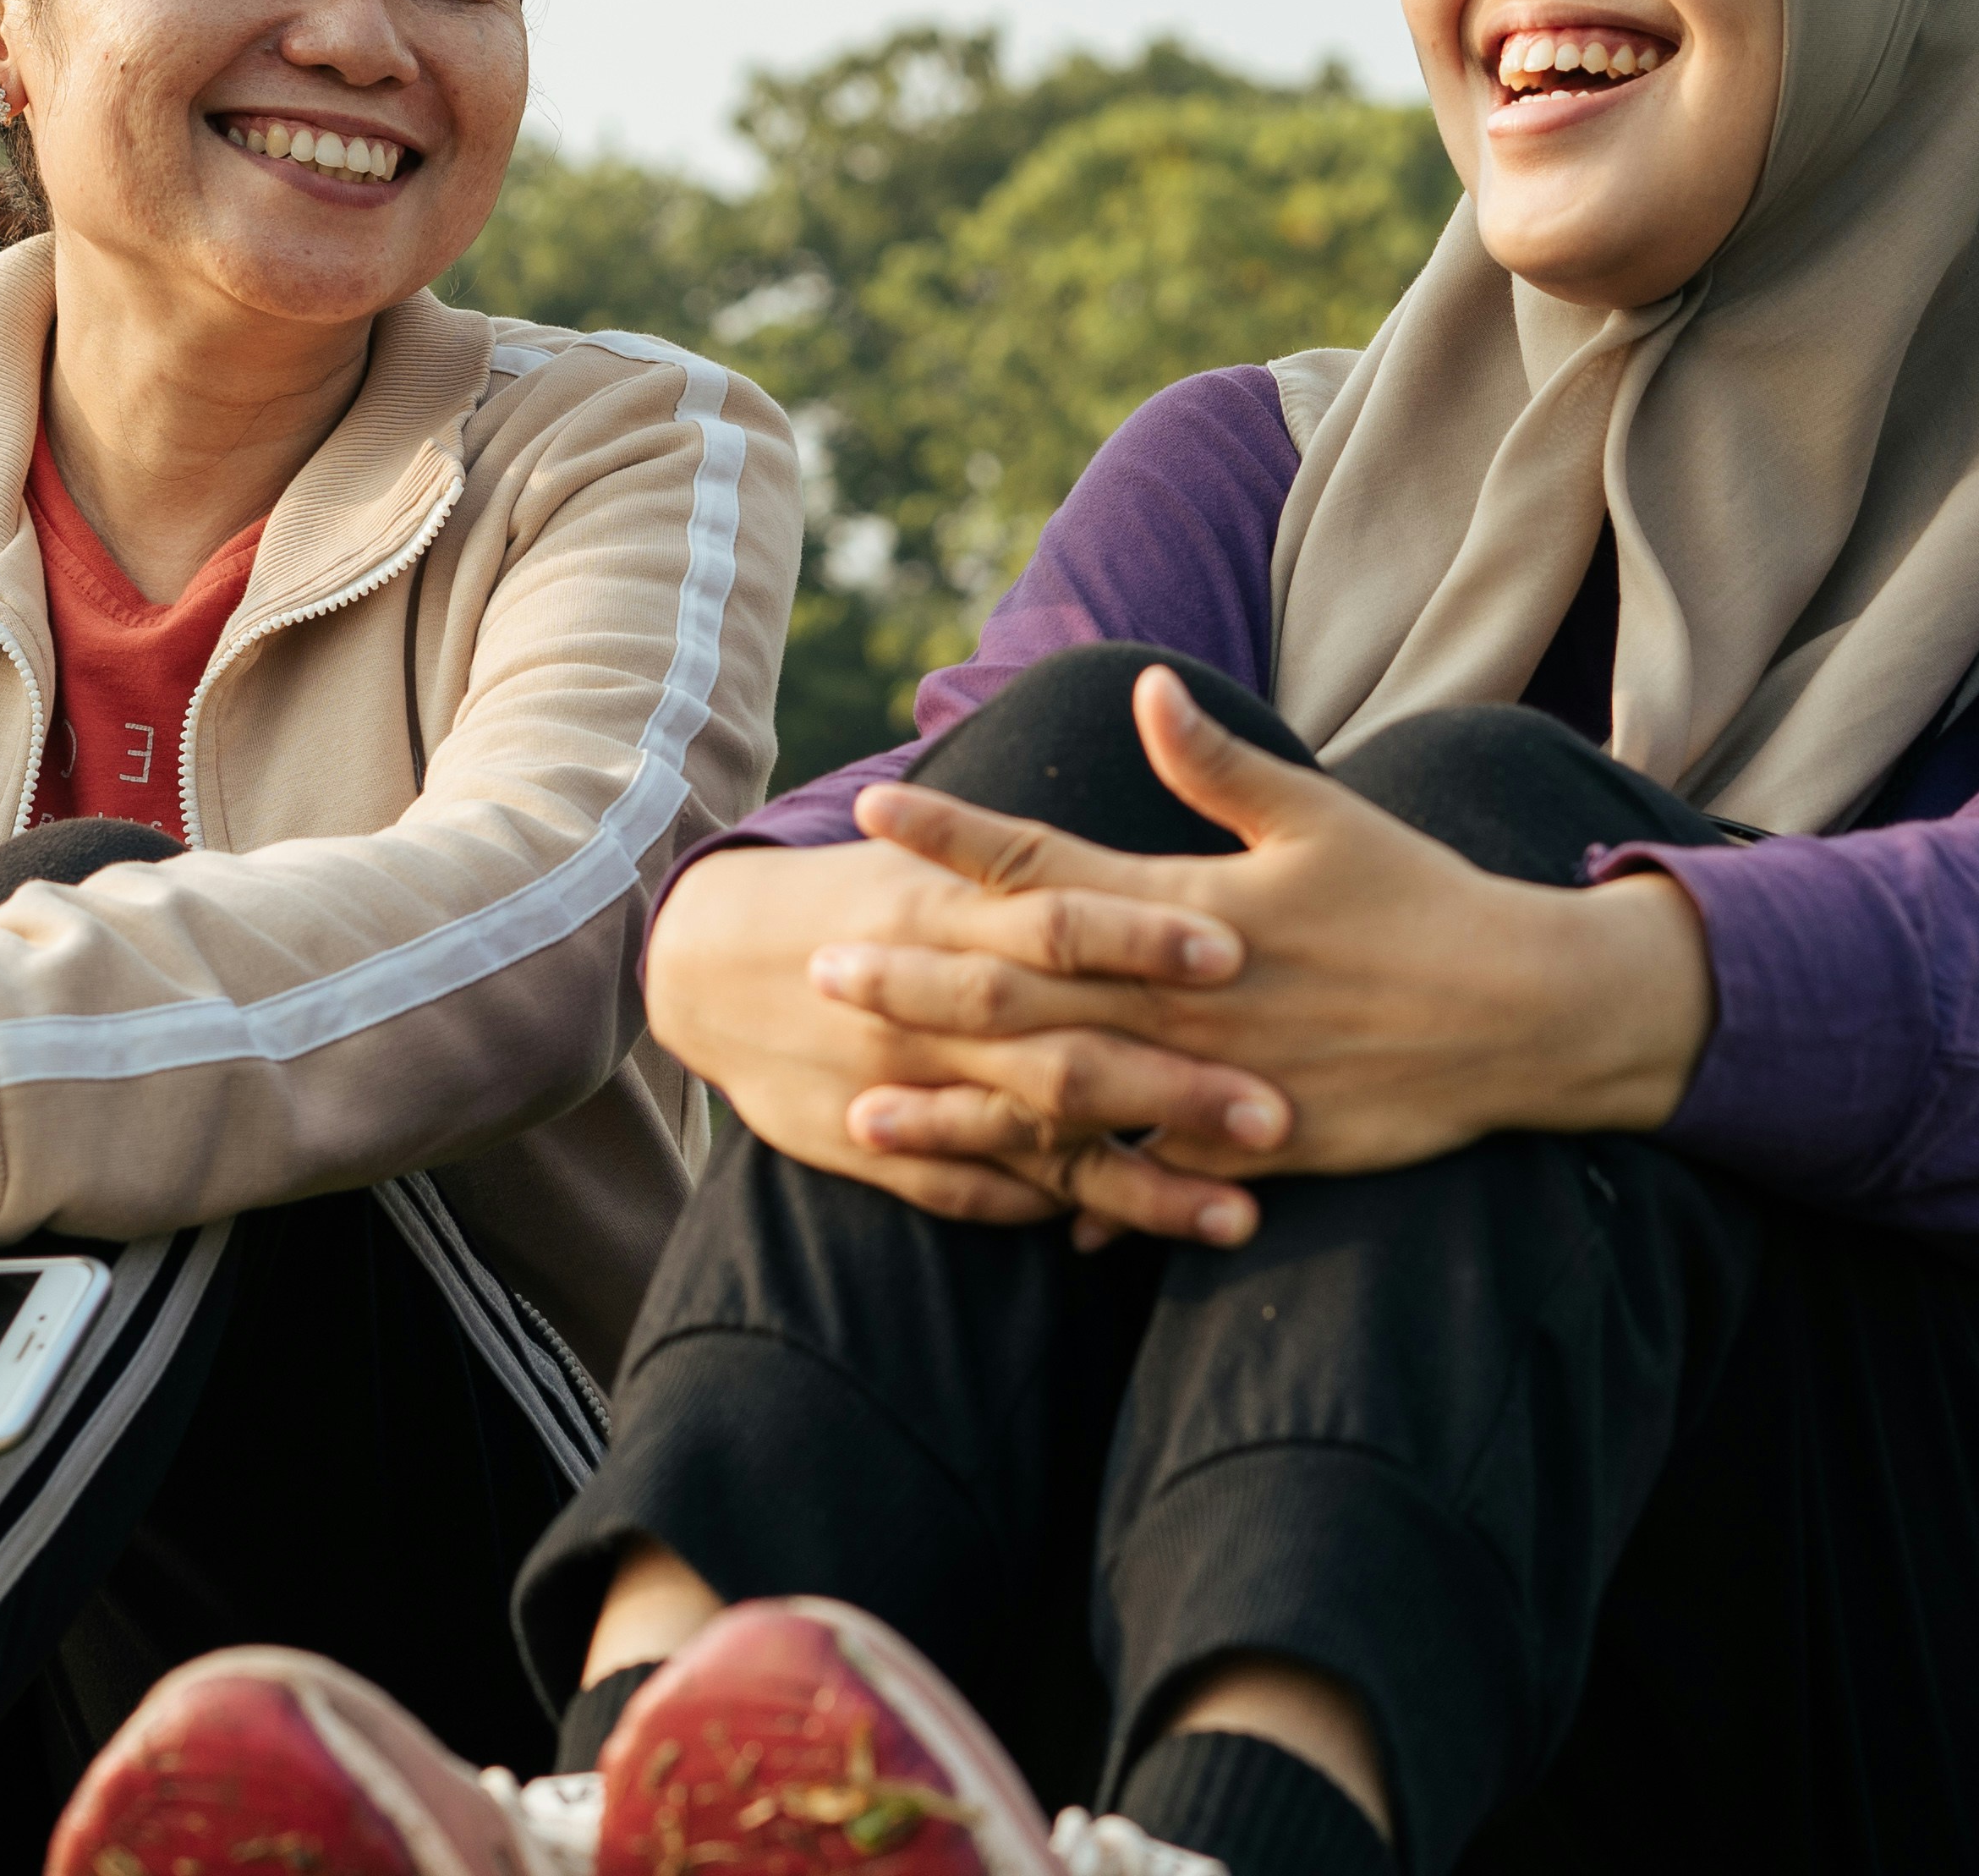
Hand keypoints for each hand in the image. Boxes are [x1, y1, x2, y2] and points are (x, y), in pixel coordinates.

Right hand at [644, 814, 1283, 1243]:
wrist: (702, 965)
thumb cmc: (847, 896)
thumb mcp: (918, 854)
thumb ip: (1025, 848)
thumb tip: (1136, 742)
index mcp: (946, 914)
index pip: (1059, 920)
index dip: (1144, 932)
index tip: (1235, 948)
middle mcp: (934, 1008)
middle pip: (1068, 1049)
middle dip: (1170, 1087)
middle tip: (1276, 1110)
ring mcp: (909, 1089)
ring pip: (1042, 1145)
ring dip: (1142, 1183)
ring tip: (1241, 1214)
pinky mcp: (882, 1152)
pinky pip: (980, 1194)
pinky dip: (1053, 1214)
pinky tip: (1135, 1237)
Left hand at [816, 667, 1714, 1217]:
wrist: (1521, 1017)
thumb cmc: (1419, 901)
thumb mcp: (1322, 818)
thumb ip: (1220, 763)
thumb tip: (1141, 688)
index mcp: (1193, 905)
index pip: (1050, 864)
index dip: (957, 836)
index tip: (875, 809)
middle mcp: (1186, 996)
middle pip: (1024, 986)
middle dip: (915, 976)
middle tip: (819, 968)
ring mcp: (1210, 1081)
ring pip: (1057, 1099)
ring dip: (955, 1104)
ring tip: (862, 1111)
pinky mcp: (1243, 1148)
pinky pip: (1137, 1179)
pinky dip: (1064, 1192)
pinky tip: (990, 1205)